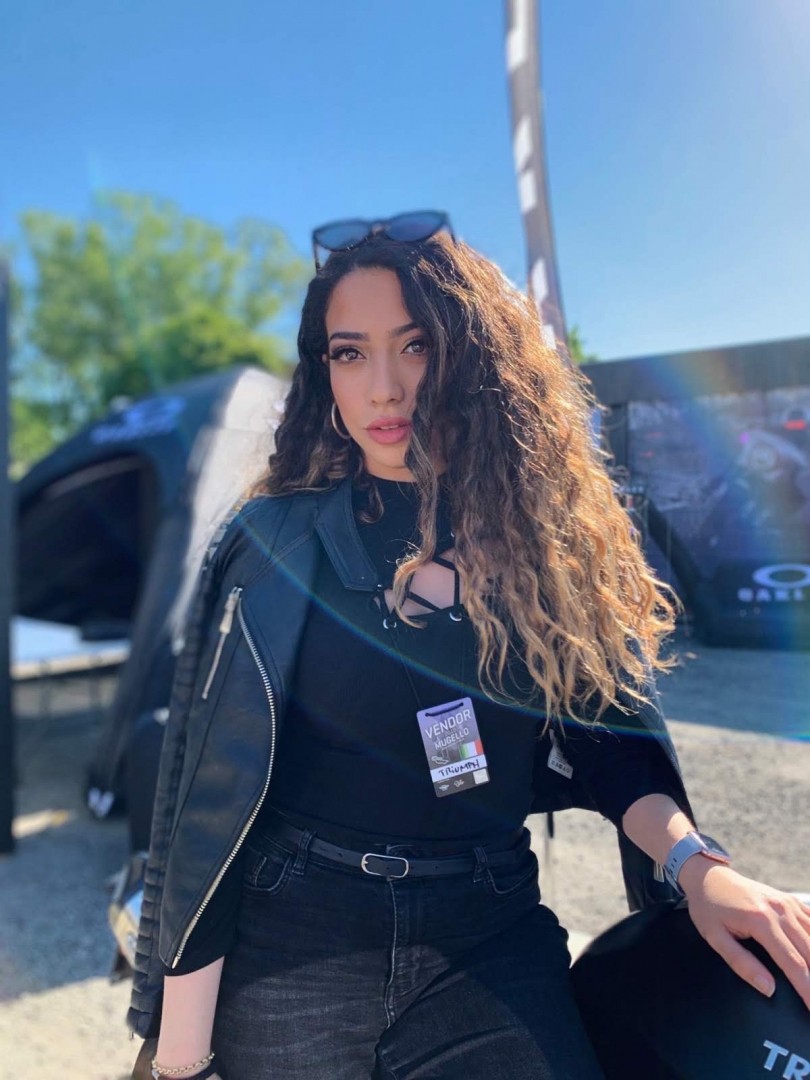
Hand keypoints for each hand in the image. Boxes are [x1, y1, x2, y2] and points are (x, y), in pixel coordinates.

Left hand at [679, 859, 809, 1009]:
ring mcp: (788, 903)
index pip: (793, 963)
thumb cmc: (708, 908)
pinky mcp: (790, 900)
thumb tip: (769, 989)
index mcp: (761, 921)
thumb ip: (741, 963)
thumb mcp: (715, 937)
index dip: (807, 990)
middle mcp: (780, 910)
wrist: (708, 876)